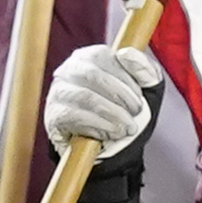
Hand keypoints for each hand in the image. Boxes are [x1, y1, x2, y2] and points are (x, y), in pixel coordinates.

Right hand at [43, 41, 161, 159]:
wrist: (114, 149)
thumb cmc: (128, 111)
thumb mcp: (146, 89)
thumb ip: (145, 69)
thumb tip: (125, 53)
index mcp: (89, 58)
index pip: (102, 56)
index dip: (124, 76)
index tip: (139, 96)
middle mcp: (68, 70)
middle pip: (93, 75)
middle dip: (121, 95)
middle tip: (136, 112)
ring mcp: (58, 93)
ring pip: (86, 96)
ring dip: (113, 114)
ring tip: (128, 127)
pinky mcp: (54, 115)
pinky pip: (74, 116)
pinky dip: (98, 125)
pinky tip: (111, 134)